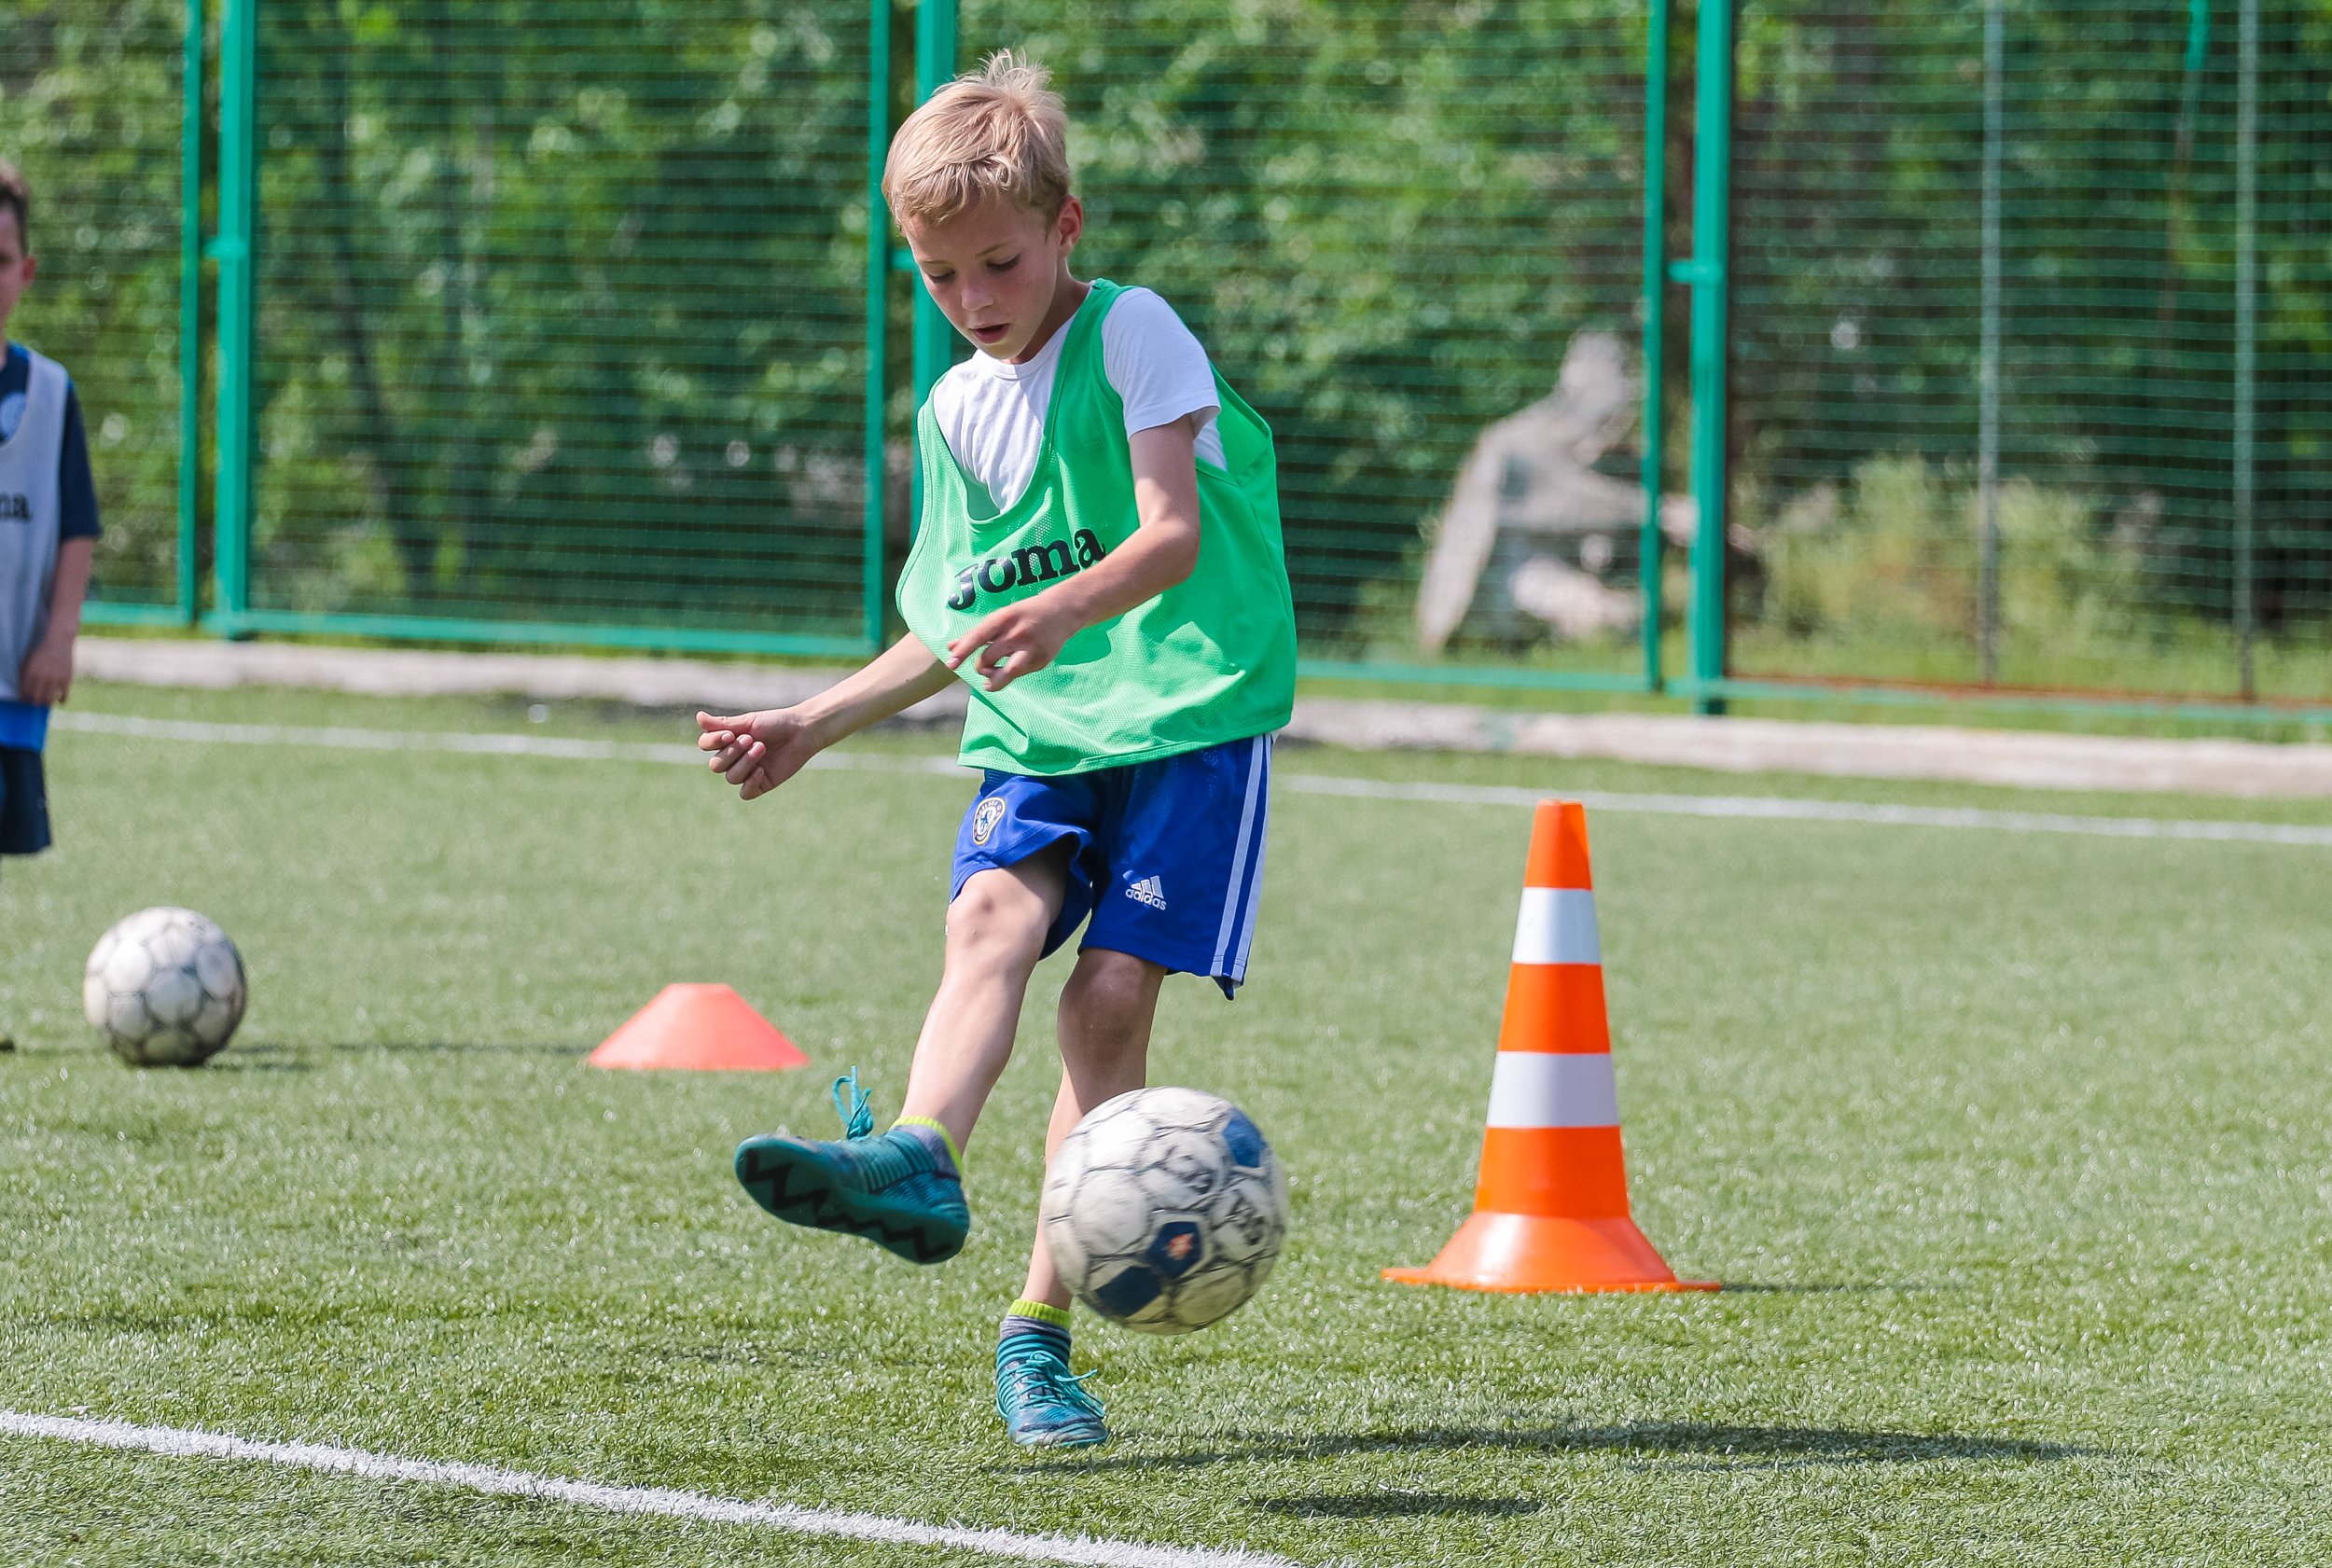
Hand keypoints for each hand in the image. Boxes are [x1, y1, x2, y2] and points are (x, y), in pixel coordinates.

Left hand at [17, 634, 72, 705]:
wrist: (59, 641)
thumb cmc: (41, 652)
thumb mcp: (28, 662)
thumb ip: (24, 676)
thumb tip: (23, 691)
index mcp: (31, 673)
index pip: (25, 693)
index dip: (24, 699)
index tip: (26, 699)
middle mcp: (43, 677)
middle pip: (36, 699)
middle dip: (35, 702)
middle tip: (35, 701)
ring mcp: (56, 679)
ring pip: (49, 700)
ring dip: (47, 703)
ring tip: (46, 701)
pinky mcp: (67, 679)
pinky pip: (64, 696)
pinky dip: (61, 701)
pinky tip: (59, 700)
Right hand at [695, 706, 820, 801]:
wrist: (802, 731)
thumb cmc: (775, 723)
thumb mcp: (748, 722)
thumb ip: (723, 724)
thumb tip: (698, 717)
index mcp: (728, 741)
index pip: (705, 745)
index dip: (713, 742)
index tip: (730, 734)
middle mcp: (734, 758)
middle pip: (716, 765)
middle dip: (732, 753)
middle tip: (751, 739)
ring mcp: (747, 772)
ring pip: (731, 778)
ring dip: (745, 763)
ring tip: (762, 748)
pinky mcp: (761, 784)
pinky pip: (745, 793)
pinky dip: (750, 782)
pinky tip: (762, 770)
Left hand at [946, 597, 1077, 691]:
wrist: (1062, 611)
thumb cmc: (1023, 615)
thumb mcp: (1000, 618)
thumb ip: (976, 634)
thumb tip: (950, 648)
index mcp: (1004, 619)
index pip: (977, 637)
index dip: (963, 652)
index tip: (951, 664)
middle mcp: (1016, 633)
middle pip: (987, 659)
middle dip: (981, 666)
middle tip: (985, 664)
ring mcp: (1030, 649)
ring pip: (1004, 674)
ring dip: (991, 679)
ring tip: (989, 678)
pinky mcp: (1040, 661)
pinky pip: (1018, 674)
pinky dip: (1010, 675)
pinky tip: (1012, 668)